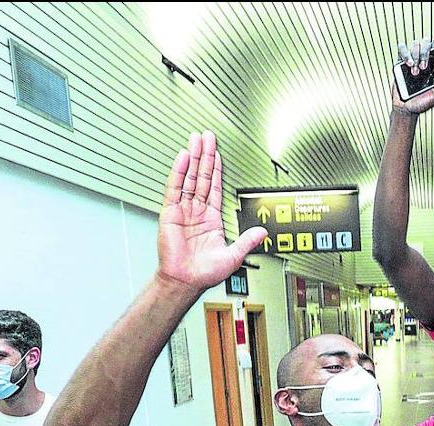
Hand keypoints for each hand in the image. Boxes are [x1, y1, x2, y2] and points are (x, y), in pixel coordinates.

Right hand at [157, 131, 266, 291]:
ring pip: (189, 178)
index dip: (217, 169)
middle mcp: (197, 212)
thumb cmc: (205, 273)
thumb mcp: (234, 255)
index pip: (215, 187)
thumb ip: (247, 240)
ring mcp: (183, 210)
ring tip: (195, 139)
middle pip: (202, 177)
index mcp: (211, 219)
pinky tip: (183, 157)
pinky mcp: (170, 213)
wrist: (186, 281)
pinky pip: (175, 188)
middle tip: (207, 136)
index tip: (218, 153)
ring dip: (193, 158)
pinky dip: (179, 172)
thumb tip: (263, 232)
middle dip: (205, 156)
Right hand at [391, 18, 433, 114]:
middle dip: (427, 52)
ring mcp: (412, 58)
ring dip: (417, 56)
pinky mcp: (400, 60)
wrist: (407, 109)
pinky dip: (406, 54)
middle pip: (427, 42)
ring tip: (416, 71)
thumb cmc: (424, 101)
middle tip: (425, 67)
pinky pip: (402, 48)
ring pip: (415, 44)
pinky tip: (409, 65)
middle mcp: (425, 58)